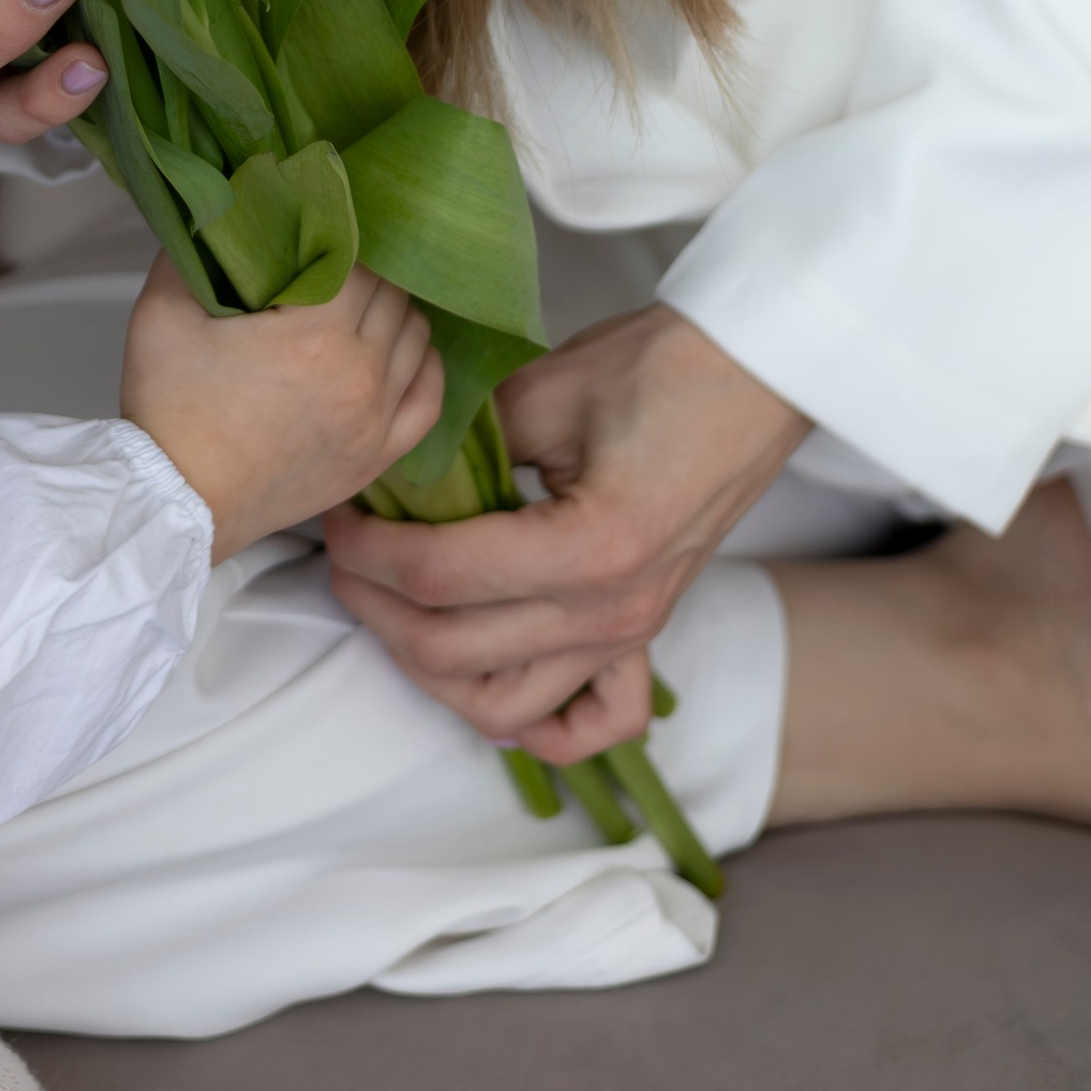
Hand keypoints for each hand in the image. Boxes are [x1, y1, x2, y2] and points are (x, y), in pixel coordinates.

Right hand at [122, 255, 444, 564]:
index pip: (361, 260)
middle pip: (395, 294)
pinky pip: (430, 398)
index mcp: (315, 335)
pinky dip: (423, 366)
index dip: (341, 237)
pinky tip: (400, 352)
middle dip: (366, 273)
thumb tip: (213, 209)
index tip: (319, 230)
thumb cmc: (170, 413)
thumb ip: (189, 250)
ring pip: (418, 338)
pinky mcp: (377, 457)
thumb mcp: (162, 313)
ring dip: (394, 313)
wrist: (177, 502)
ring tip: (358, 306)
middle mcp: (360, 375)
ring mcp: (375, 421)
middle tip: (333, 266)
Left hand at [319, 306, 807, 760]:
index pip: (440, 578)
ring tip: (389, 604)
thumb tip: (391, 478)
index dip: (367, 551)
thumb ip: (463, 445)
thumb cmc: (662, 367)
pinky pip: (590, 722)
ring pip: (501, 705)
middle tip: (342, 552)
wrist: (752, 374)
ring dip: (427, 666)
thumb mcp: (544, 392)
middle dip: (374, 604)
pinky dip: (533, 722)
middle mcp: (612, 613)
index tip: (337, 516)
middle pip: (452, 650)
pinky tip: (487, 679)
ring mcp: (632, 634)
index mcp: (589, 550)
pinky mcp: (644, 635)